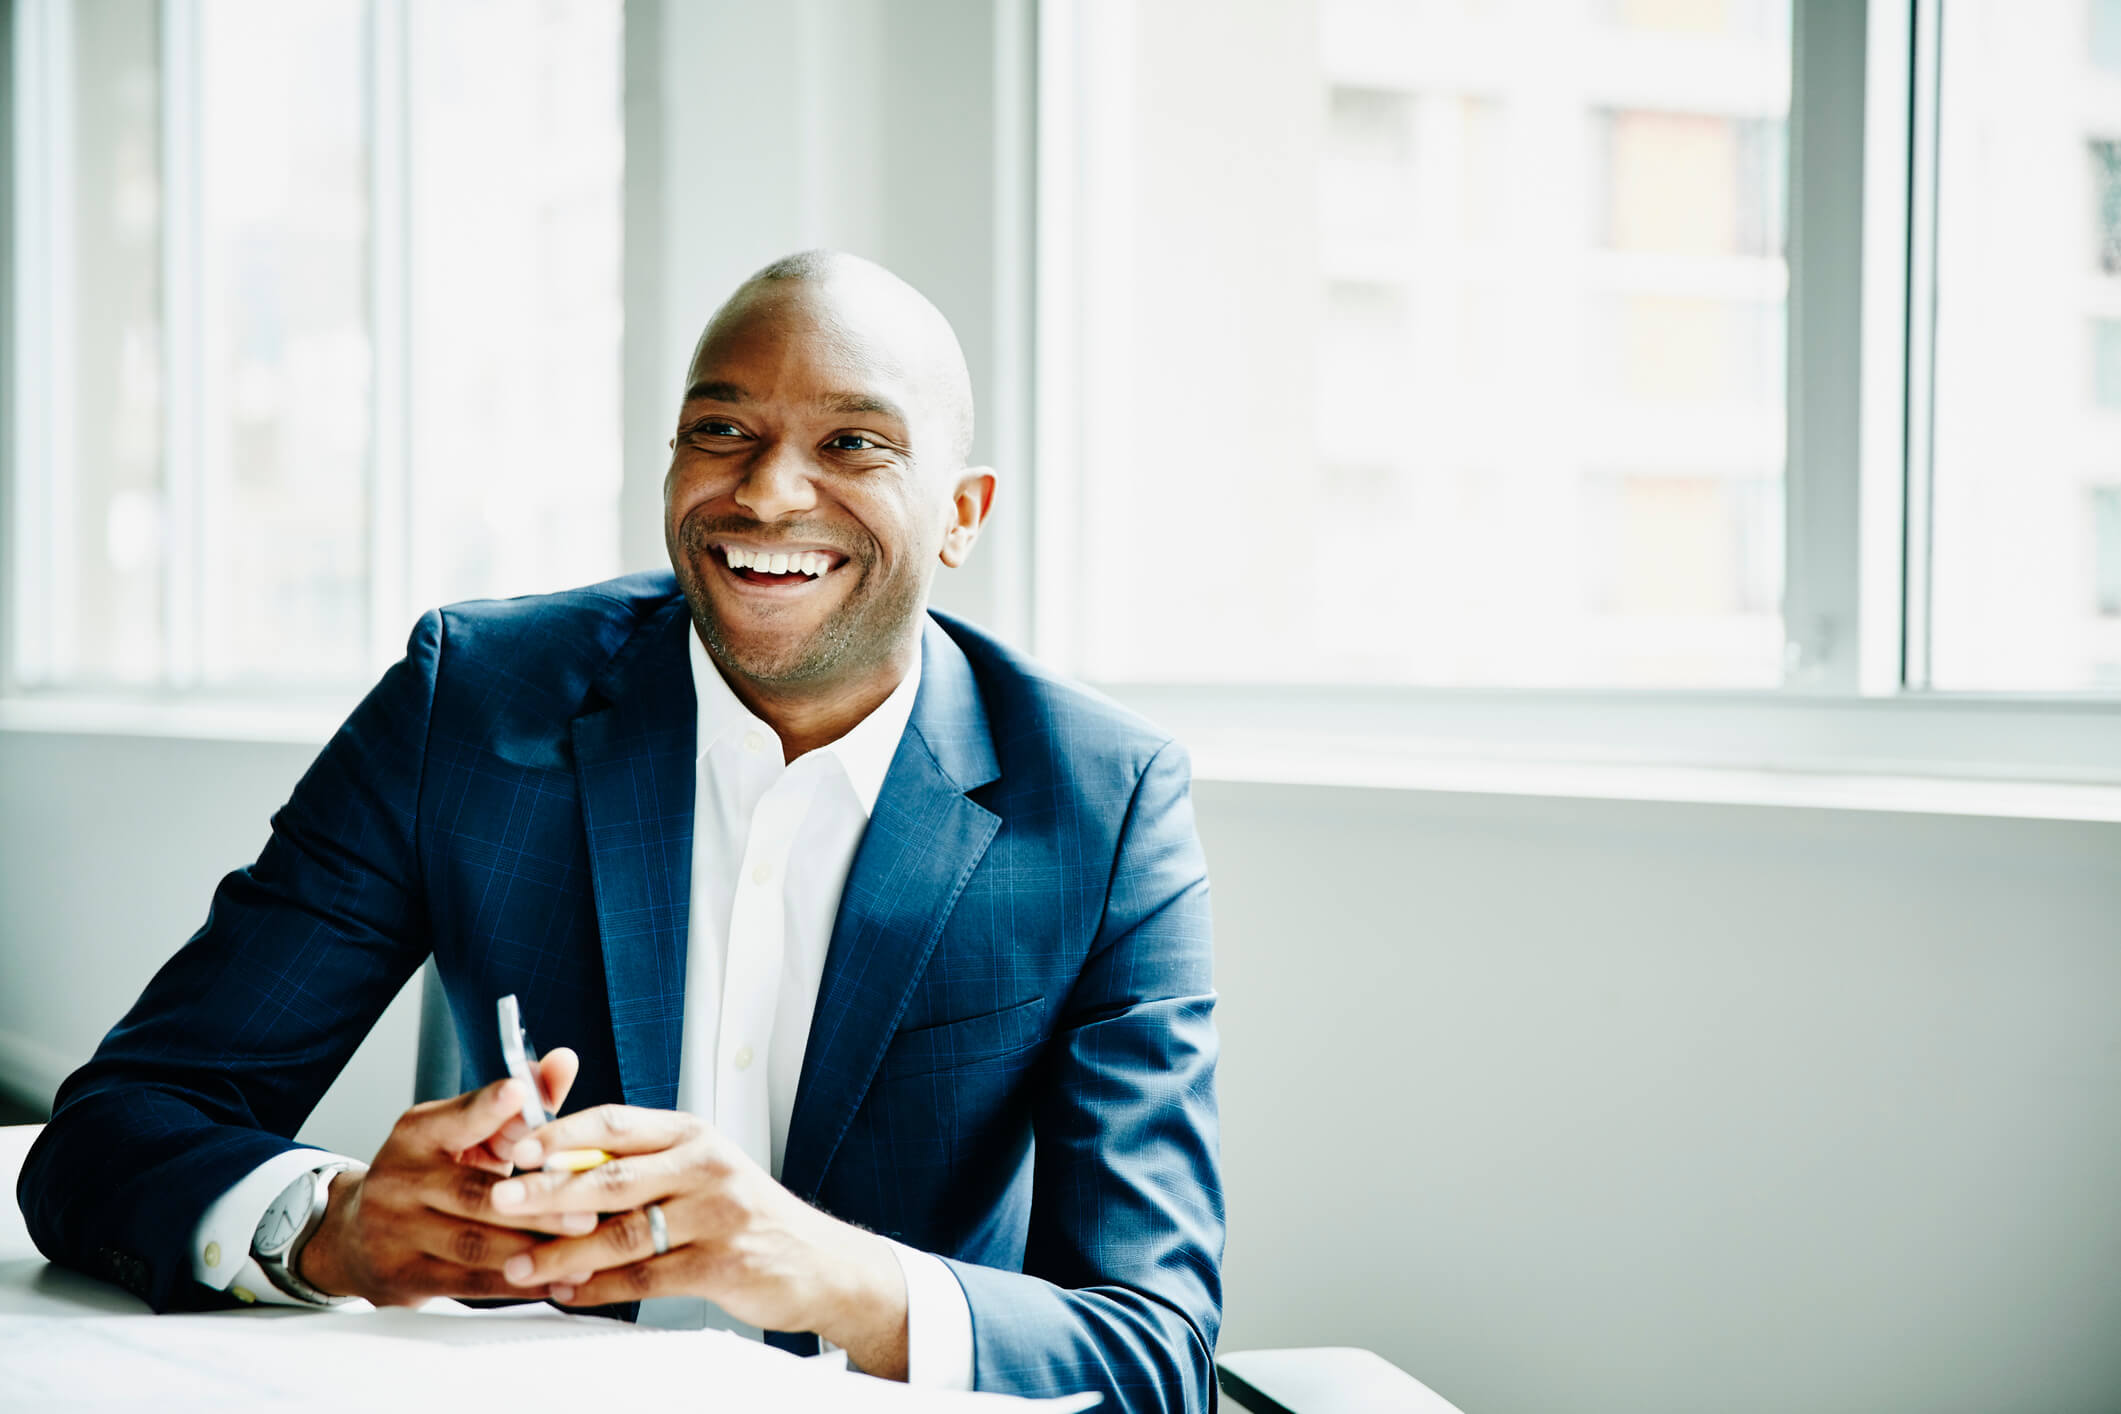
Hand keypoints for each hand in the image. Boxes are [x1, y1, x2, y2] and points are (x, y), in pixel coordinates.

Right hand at [298, 1050, 588, 1305]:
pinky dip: (518, 1284)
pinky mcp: (405, 1276)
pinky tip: (558, 1281)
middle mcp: (401, 1179)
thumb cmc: (433, 1174)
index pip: (456, 1118)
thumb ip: (519, 1104)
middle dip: (535, 1204)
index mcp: (418, 1134)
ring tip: (582, 1248)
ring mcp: (396, 1231)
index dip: (488, 1107)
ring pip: (473, 1243)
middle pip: (473, 1192)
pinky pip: (468, 1283)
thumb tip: (564, 1061)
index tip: (518, 1094)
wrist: (357, 1236)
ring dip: (533, 1249)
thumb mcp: (467, 1132)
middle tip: (586, 1212)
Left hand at [489, 1106, 909, 1378]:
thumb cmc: (744, 1215)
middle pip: (612, 1177)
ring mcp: (718, 1215)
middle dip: (548, 1190)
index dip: (561, 1133)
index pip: (616, 1123)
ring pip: (622, 1235)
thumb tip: (555, 1165)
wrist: (818, 1261)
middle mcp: (705, 1166)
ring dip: (563, 1253)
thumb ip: (639, 1165)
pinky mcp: (723, 1264)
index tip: (515, 1147)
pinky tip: (569, 1293)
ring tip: (520, 1264)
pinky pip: (646, 1277)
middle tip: (501, 1200)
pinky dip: (600, 1289)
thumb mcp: (698, 1170)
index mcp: (692, 1134)